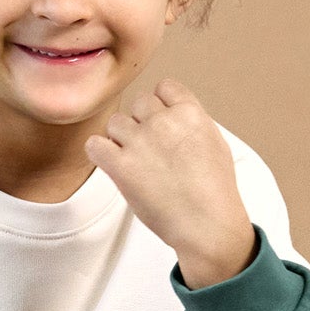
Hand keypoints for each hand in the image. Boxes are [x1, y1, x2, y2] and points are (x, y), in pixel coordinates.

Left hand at [84, 77, 256, 286]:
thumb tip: (174, 112)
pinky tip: (113, 165)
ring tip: (135, 161)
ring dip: (120, 138)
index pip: (164, 87)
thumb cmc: (214, 190)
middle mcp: (163, 121)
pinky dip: (100, 153)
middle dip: (142, 122)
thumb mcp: (215, 142)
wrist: (206, 223)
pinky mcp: (120, 166)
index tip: (163, 123)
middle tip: (150, 149)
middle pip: (139, 103)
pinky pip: (94, 145)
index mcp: (190, 112)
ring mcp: (140, 142)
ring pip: (115, 122)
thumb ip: (192, 121)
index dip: (161, 105)